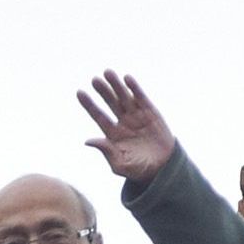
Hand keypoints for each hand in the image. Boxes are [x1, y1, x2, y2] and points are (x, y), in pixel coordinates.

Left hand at [78, 69, 176, 184]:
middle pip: (110, 103)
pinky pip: (141, 98)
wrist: (163, 169)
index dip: (89, 105)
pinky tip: (127, 78)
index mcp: (112, 134)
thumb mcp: (120, 164)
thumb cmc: (139, 170)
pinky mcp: (151, 113)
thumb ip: (106, 151)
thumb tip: (88, 140)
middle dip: (102, 91)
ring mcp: (137, 116)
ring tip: (108, 72)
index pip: (98, 116)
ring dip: (116, 85)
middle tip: (94, 80)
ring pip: (124, 97)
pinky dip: (134, 88)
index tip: (79, 92)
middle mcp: (123, 122)